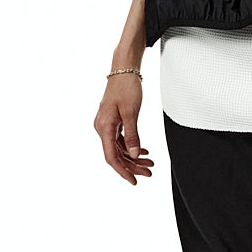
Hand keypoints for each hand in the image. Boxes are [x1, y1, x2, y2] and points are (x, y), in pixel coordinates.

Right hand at [94, 71, 154, 185]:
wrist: (123, 70)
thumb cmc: (126, 87)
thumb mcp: (131, 113)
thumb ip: (132, 135)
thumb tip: (133, 154)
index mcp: (104, 127)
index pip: (112, 157)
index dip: (123, 171)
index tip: (133, 181)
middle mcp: (103, 128)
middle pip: (117, 155)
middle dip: (133, 166)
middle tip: (148, 172)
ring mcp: (107, 125)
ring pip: (120, 148)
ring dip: (134, 157)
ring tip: (149, 163)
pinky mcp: (113, 121)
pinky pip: (121, 140)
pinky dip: (132, 146)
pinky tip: (143, 151)